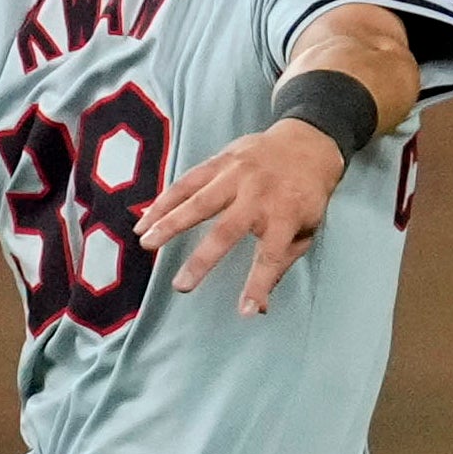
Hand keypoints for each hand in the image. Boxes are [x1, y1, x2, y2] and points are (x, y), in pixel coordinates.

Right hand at [134, 120, 345, 314]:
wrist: (307, 143)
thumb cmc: (305, 195)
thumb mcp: (307, 230)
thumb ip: (281, 265)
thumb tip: (258, 308)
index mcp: (286, 216)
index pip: (272, 257)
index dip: (258, 284)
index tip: (245, 310)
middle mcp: (259, 196)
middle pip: (226, 230)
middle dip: (202, 260)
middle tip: (180, 286)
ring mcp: (236, 176)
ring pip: (198, 201)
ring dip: (170, 223)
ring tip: (147, 243)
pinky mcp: (220, 161)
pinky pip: (187, 181)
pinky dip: (164, 200)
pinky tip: (145, 218)